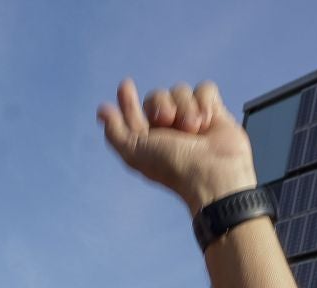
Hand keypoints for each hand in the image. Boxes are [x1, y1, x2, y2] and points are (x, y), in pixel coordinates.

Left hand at [98, 79, 256, 212]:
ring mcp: (192, 118)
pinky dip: (205, 102)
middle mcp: (169, 128)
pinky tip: (208, 121)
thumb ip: (116, 132)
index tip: (125, 85)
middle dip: (161, 104)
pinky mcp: (214, 112)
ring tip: (194, 129)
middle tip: (168, 121)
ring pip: (181, 90)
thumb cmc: (173, 167)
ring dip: (185, 108)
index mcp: (148, 138)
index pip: (135, 111)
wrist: (213, 173)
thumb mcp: (135, 152)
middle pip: (158, 95)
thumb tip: (102, 110)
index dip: (127, 99)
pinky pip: (205, 89)